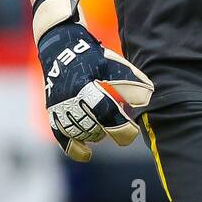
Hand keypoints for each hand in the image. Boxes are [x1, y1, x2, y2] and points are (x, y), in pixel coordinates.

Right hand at [33, 0, 153, 161]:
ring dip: (96, 134)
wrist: (60, 46)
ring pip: (81, 133)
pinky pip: (62, 136)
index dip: (122, 128)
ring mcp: (60, 107)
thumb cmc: (92, 56)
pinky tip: (87, 154)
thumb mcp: (114, 65)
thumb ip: (130, 83)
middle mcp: (71, 100)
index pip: (107, 117)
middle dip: (113, 131)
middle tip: (125, 130)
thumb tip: (148, 100)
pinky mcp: (53, 112)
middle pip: (95, 128)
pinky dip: (74, 148)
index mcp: (87, 88)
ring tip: (106, 127)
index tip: (133, 131)